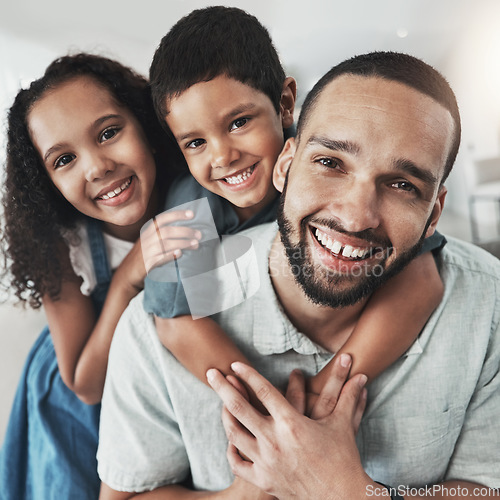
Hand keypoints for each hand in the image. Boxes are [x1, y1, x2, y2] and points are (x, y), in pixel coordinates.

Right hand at [140, 210, 200, 273]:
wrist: (129, 271)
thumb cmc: (145, 253)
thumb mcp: (151, 239)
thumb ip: (164, 234)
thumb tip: (188, 231)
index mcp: (149, 230)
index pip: (163, 218)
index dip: (177, 215)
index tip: (191, 214)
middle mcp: (147, 239)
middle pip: (167, 231)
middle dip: (185, 231)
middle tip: (199, 234)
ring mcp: (147, 251)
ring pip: (165, 244)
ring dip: (183, 243)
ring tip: (195, 244)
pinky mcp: (148, 263)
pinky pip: (160, 258)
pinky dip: (170, 255)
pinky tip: (180, 253)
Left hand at [207, 359, 368, 499]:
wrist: (341, 499)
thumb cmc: (343, 459)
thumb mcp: (342, 425)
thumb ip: (349, 397)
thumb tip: (362, 375)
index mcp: (292, 423)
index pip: (263, 391)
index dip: (248, 374)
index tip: (234, 363)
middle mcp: (274, 440)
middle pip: (239, 408)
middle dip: (222, 388)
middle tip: (210, 373)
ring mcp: (266, 461)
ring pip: (234, 434)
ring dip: (225, 415)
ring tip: (220, 403)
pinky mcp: (264, 479)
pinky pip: (238, 463)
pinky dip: (232, 450)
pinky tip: (230, 440)